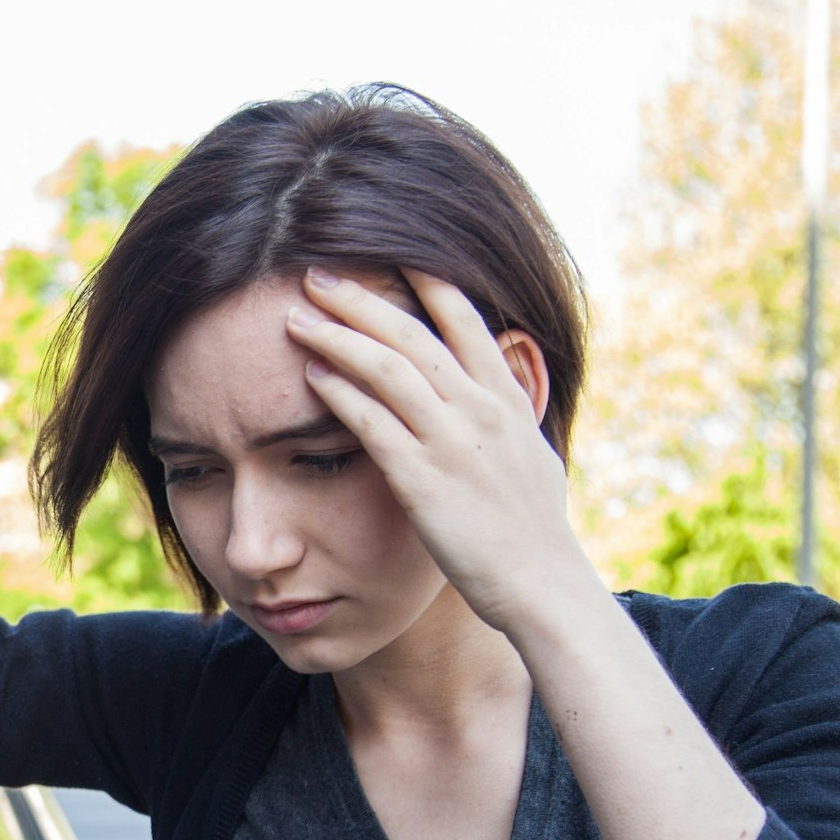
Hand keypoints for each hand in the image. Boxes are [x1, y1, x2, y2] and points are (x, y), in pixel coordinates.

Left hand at [284, 268, 590, 634]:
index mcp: (506, 400)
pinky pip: (372, 424)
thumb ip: (511, 417)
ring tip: (296, 317)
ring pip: (387, 369)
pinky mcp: (423, 480)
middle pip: (412, 334)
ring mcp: (452, 442)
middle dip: (360, 300)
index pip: (464, 321)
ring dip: (337, 337)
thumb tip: (504, 391)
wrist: (543, 584)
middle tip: (316, 276)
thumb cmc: (534, 532)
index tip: (388, 255)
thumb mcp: (533, 458)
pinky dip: (339, 393)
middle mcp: (480, 410)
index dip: (424, 283)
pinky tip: (310, 374)